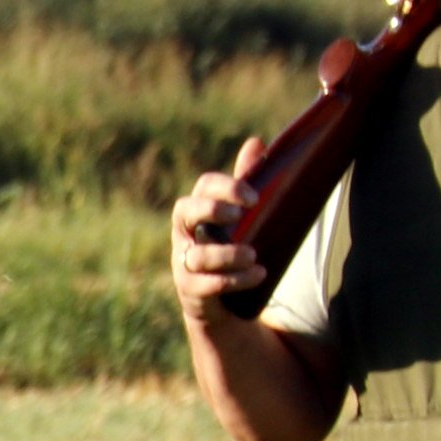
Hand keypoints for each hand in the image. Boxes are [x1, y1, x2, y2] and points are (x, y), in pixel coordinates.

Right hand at [169, 137, 273, 323]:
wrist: (217, 297)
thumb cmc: (227, 246)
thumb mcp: (238, 215)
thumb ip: (245, 181)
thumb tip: (256, 142)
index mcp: (196, 209)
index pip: (203, 187)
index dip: (225, 188)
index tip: (253, 197)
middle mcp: (183, 232)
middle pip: (184, 211)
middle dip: (210, 210)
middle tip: (239, 215)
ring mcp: (183, 262)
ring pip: (197, 255)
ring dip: (226, 254)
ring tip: (253, 254)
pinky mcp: (190, 289)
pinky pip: (205, 285)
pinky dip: (232, 280)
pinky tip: (258, 275)